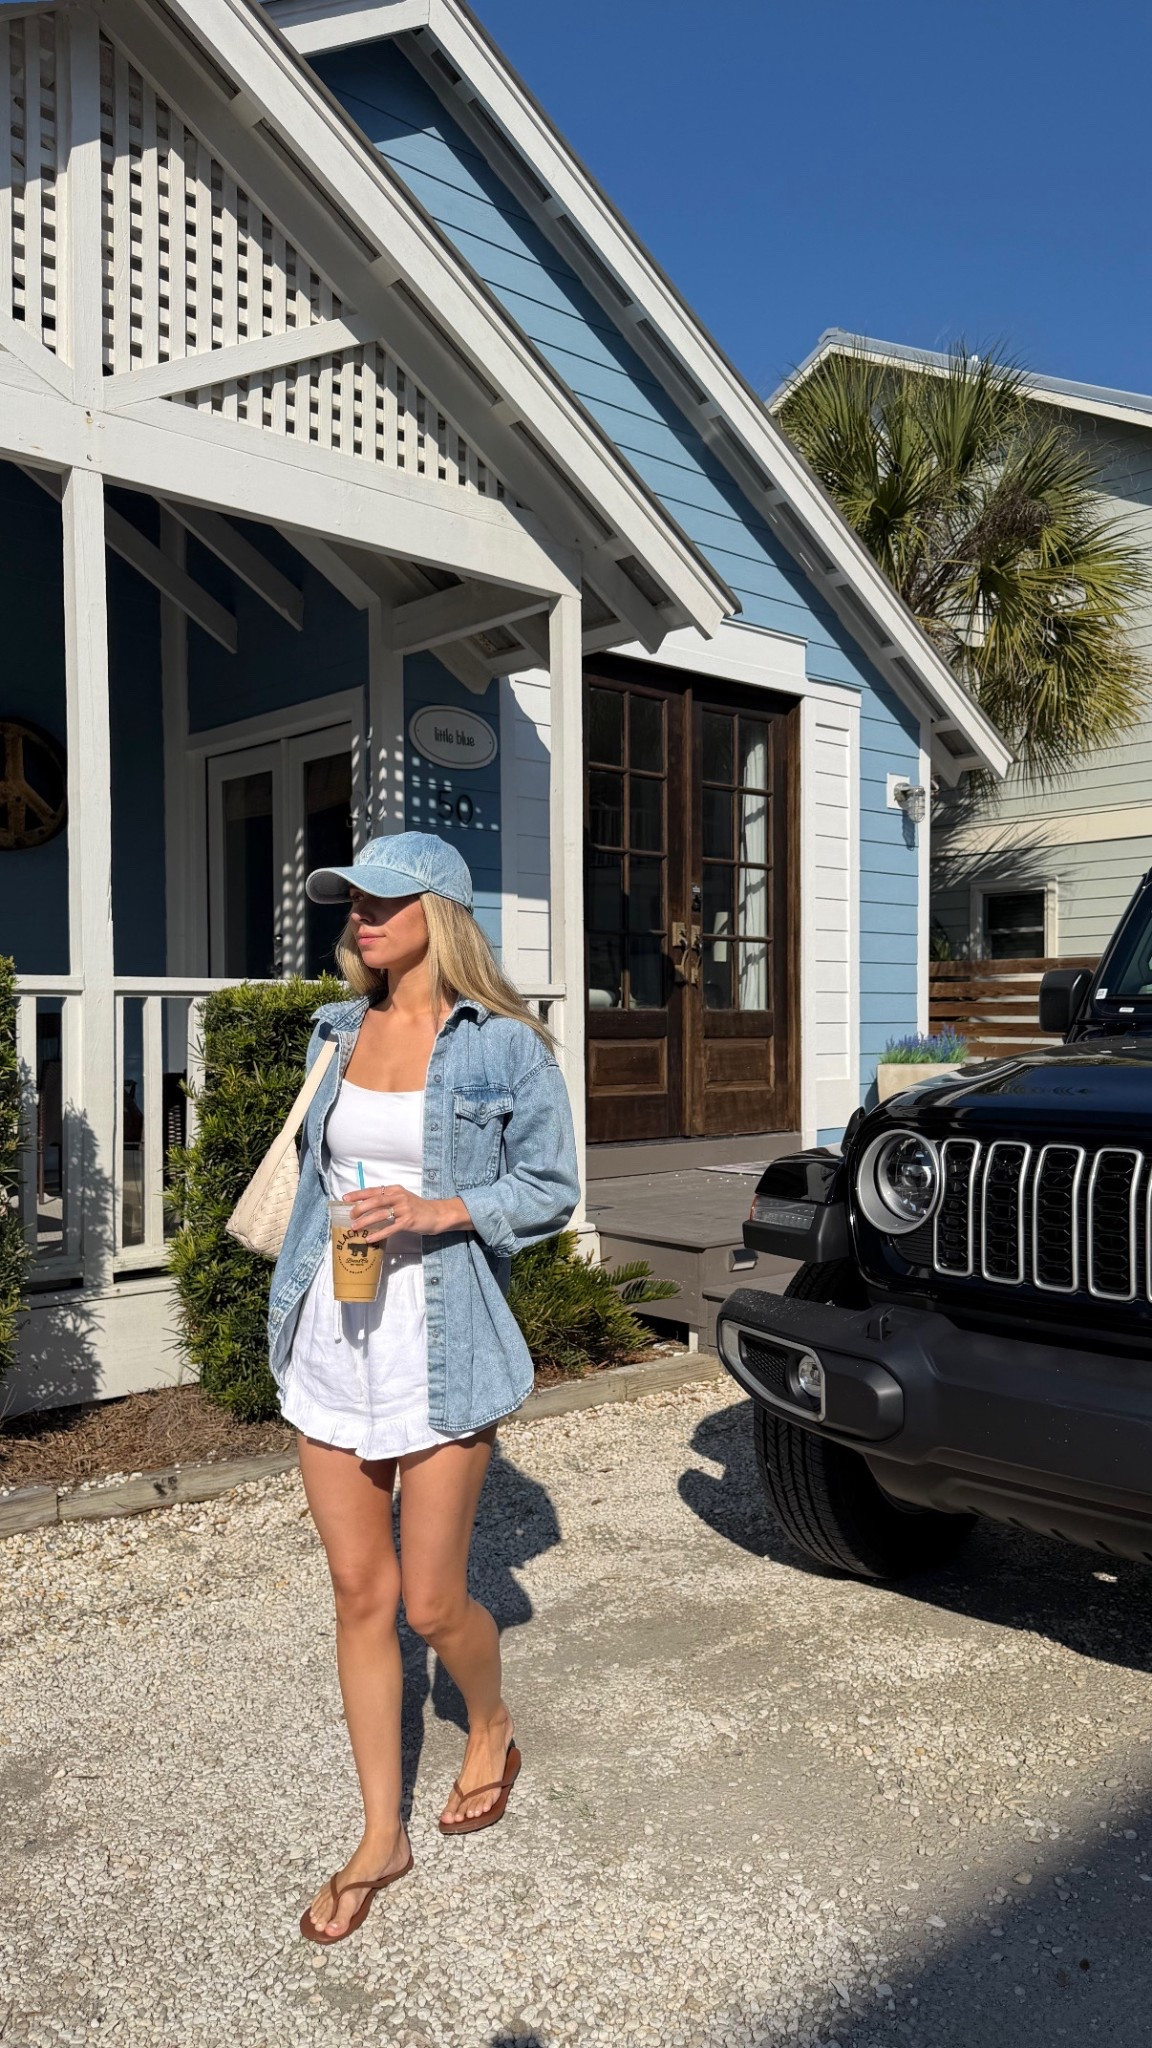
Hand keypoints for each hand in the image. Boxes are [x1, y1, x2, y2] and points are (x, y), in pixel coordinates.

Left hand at [342, 1185, 470, 1241]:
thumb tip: (365, 1205)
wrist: (437, 1214)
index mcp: (395, 1190)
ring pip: (380, 1214)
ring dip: (366, 1221)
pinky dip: (378, 1233)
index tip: (345, 1198)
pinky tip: (369, 1238)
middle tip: (350, 1216)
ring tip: (355, 1228)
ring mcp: (404, 1209)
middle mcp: (399, 1197)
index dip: (358, 1194)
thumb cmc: (416, 1208)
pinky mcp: (408, 1222)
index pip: (373, 1190)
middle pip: (375, 1201)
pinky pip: (390, 1228)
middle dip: (360, 1208)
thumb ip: (387, 1199)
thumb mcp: (401, 1199)